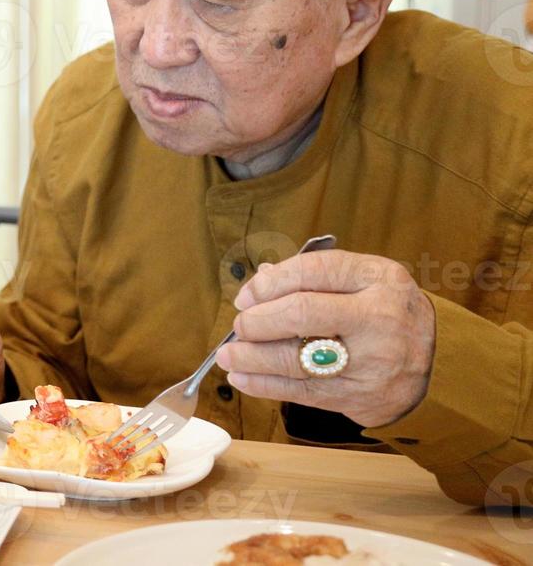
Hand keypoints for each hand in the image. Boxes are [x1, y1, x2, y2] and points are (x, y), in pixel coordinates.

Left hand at [216, 250, 435, 427]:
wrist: (440, 365)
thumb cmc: (387, 314)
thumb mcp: (365, 281)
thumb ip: (315, 277)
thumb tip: (258, 280)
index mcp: (379, 278)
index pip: (313, 271)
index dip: (270, 282)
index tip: (247, 294)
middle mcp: (379, 317)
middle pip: (302, 313)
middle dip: (258, 320)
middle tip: (240, 325)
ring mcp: (372, 361)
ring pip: (296, 359)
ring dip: (252, 357)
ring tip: (227, 354)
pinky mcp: (361, 396)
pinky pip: (302, 392)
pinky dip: (264, 385)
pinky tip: (242, 377)